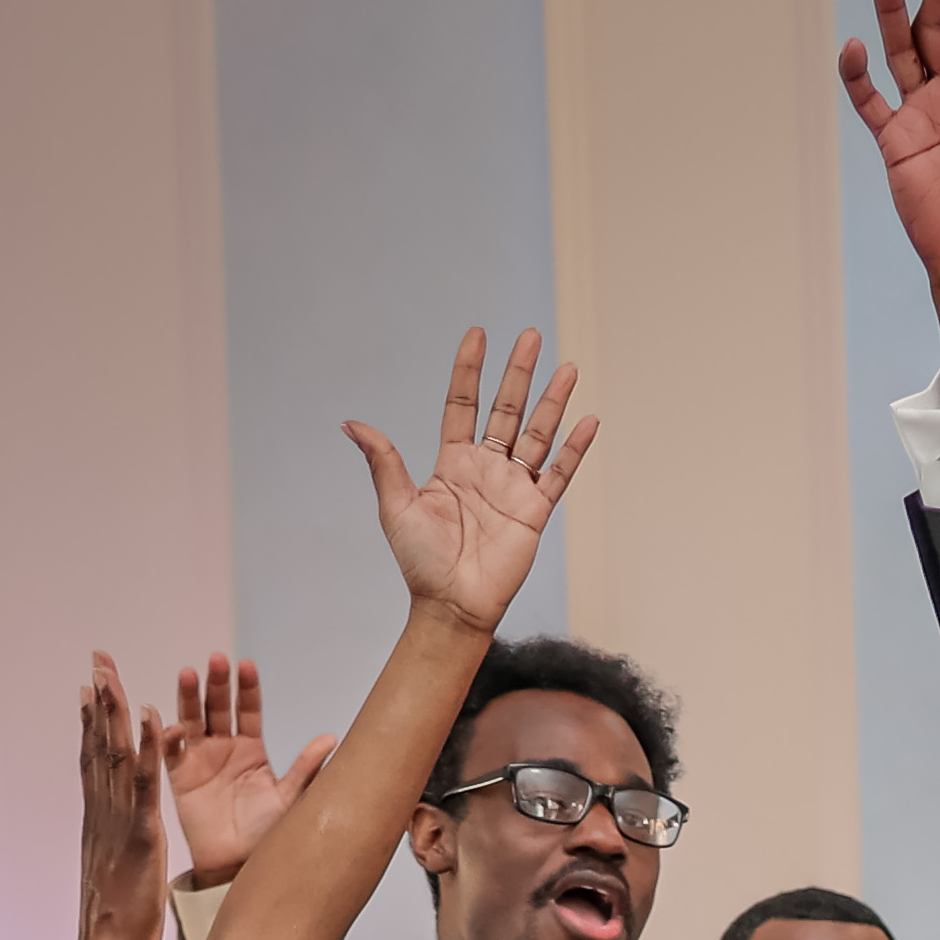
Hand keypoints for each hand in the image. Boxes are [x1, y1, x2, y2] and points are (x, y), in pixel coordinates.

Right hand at [67, 654, 169, 939]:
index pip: (93, 759)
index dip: (91, 722)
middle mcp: (102, 812)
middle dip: (98, 702)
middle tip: (98, 660)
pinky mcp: (139, 836)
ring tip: (113, 675)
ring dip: (115, 714)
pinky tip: (153, 721)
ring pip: (113, 758)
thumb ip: (118, 840)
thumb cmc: (119, 916)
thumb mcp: (119, 867)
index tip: (89, 686)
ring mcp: (117, 822)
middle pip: (97, 747)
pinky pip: (143, 787)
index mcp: (100, 818)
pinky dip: (146, 751)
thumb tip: (120, 828)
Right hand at [161, 655, 331, 892]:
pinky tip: (170, 724)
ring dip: (188, 697)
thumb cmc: (269, 836)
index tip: (247, 666)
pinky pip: (170, 752)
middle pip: (218, 708)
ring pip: (192, 720)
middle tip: (216, 660)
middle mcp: (224, 749)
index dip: (247, 689)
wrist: (240, 867)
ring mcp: (200, 760)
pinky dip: (167, 737)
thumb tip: (331, 739)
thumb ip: (306, 769)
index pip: (249, 711)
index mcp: (252, 750)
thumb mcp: (290, 798)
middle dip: (217, 684)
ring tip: (188, 673)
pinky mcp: (179, 777)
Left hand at [348, 328, 594, 637]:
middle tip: (532, 337)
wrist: (452, 604)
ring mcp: (514, 487)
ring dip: (553, 401)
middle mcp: (486, 468)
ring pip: (539, 434)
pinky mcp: (535, 511)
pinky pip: (559, 473)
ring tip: (567, 368)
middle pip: (508, 410)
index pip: (463, 405)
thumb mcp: (395, 505)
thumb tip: (352, 424)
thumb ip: (384, 462)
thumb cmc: (420, 561)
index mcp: (452, 463)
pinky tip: (587, 422)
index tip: (478, 335)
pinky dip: (575, 448)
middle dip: (519, 372)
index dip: (470, 371)